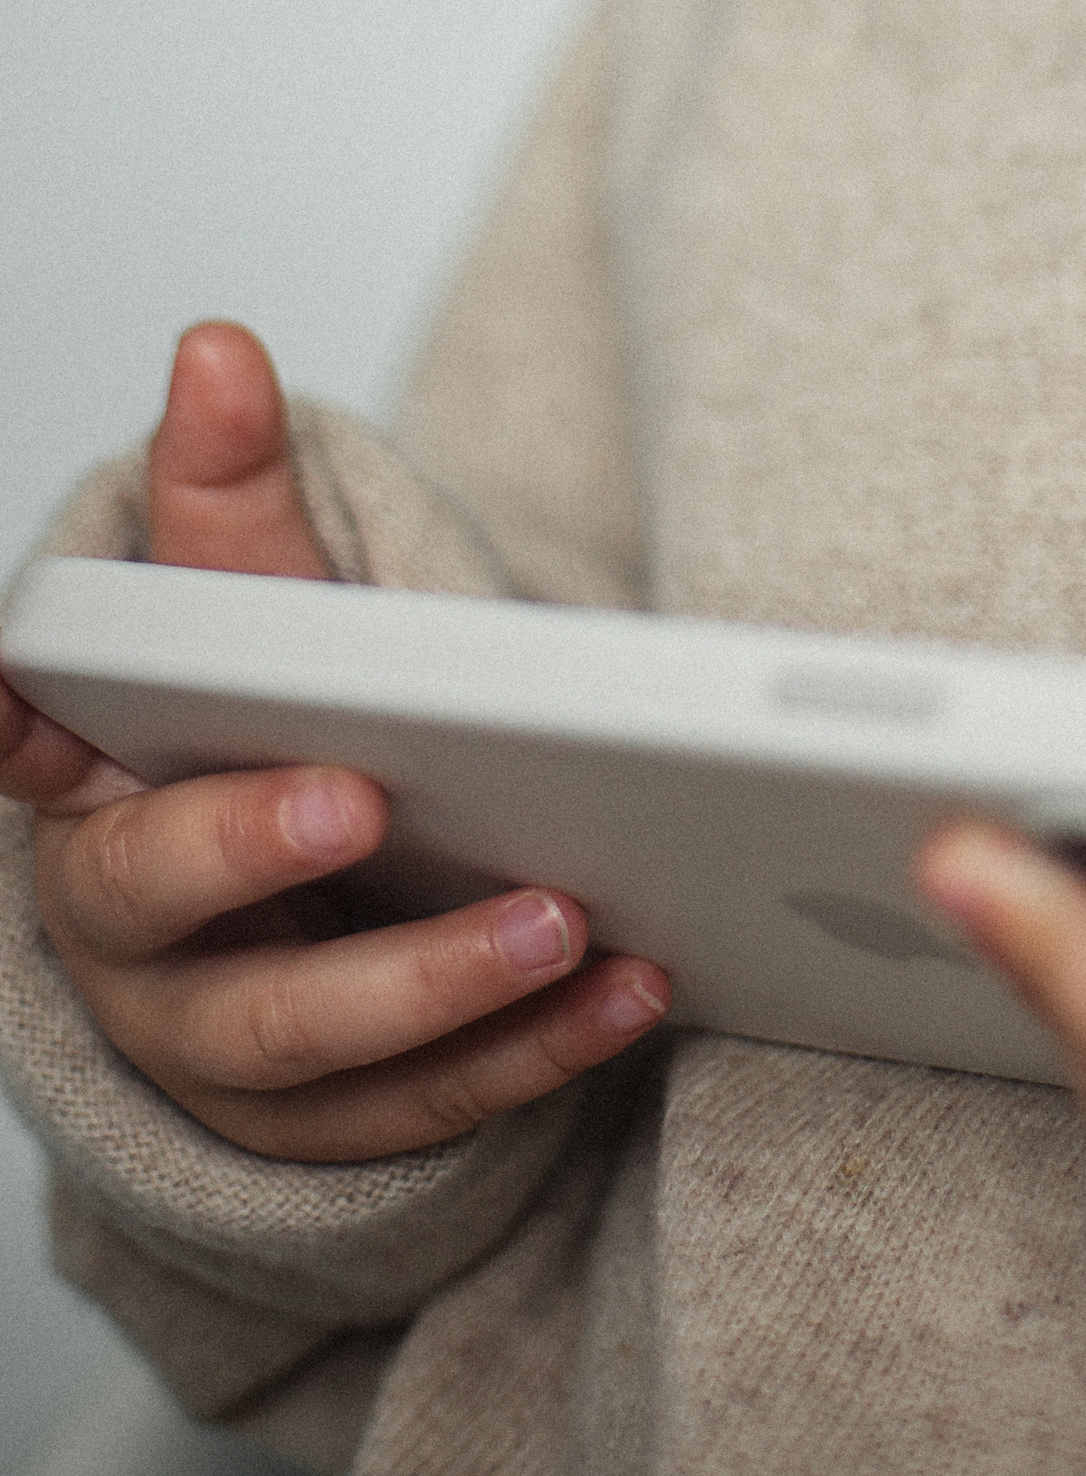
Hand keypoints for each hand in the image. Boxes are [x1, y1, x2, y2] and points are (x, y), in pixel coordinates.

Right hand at [5, 321, 667, 1157]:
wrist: (314, 902)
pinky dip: (537, 1053)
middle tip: (369, 800)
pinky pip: (428, 1110)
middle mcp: (132, 934)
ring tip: (566, 920)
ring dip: (442, 986)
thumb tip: (216, 349)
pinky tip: (632, 990)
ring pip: (312, 1046)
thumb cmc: (266, 731)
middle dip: (259, 852)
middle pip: (170, 911)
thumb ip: (229, 492)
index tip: (29, 699)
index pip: (29, 752)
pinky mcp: (332, 1126)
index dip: (12, 730)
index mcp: (91, 793)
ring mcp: (223, 1049)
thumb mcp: (248, 612)